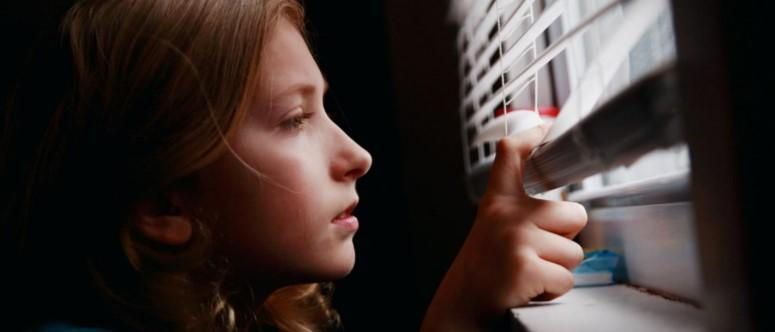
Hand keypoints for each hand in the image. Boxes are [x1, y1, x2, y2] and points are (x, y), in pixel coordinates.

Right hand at [421, 125, 586, 330]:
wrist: (463, 304)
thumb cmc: (487, 267)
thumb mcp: (495, 227)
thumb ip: (522, 209)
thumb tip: (566, 204)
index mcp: (498, 202)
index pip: (511, 157)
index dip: (530, 138)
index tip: (542, 126)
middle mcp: (506, 215)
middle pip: (574, 214)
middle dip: (565, 239)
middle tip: (535, 253)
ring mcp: (516, 240)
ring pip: (575, 252)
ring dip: (558, 268)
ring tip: (529, 272)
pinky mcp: (525, 267)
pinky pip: (566, 279)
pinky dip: (553, 290)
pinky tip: (529, 288)